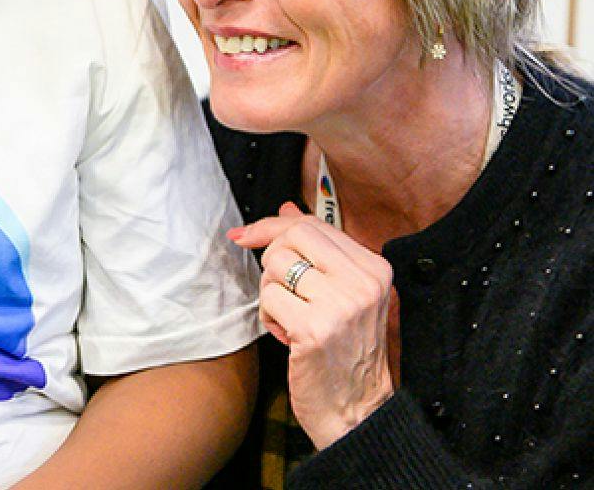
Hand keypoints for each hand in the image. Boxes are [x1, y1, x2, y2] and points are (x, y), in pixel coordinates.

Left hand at [229, 202, 393, 448]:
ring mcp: (340, 305)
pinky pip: (268, 297)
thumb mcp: (342, 292)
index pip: (313, 225)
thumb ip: (318, 249)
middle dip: (272, 258)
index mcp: (374, 268)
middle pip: (291, 237)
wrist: (356, 411)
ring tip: (291, 317)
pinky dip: (269, 317)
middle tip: (283, 289)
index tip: (245, 233)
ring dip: (271, 292)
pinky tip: (288, 336)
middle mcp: (363, 282)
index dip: (273, 225)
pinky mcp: (314, 329)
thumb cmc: (345, 350)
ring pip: (275, 265)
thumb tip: (287, 209)